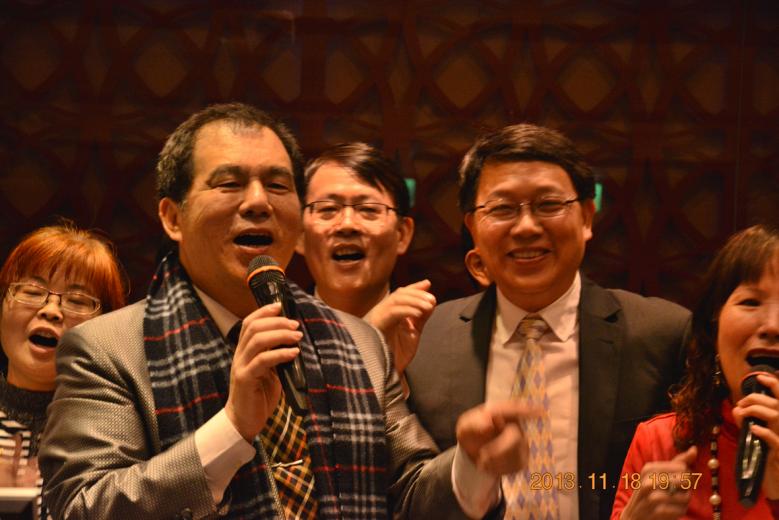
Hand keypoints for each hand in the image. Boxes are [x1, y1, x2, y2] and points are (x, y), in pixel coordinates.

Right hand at [224, 302, 302, 441]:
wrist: (243, 422)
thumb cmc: (259, 396)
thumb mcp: (271, 372)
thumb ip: (277, 357)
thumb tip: (295, 343)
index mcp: (244, 351)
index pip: (249, 323)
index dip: (263, 312)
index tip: (280, 306)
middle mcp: (239, 356)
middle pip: (253, 328)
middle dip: (276, 322)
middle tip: (295, 325)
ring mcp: (240, 367)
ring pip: (257, 341)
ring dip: (279, 335)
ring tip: (297, 336)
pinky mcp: (245, 379)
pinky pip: (262, 361)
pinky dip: (279, 354)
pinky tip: (293, 353)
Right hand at [363, 280, 435, 374]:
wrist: (384, 376)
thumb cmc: (395, 357)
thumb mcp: (411, 334)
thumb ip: (420, 319)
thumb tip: (431, 304)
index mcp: (388, 314)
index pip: (401, 295)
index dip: (414, 288)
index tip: (427, 284)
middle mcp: (381, 313)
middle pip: (399, 294)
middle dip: (417, 293)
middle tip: (432, 299)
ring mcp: (377, 318)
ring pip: (396, 300)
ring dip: (414, 300)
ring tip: (429, 305)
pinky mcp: (375, 325)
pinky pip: (392, 312)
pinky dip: (406, 310)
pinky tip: (418, 313)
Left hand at [455, 400, 540, 475]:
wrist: (473, 451)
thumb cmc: (471, 433)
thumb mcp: (465, 427)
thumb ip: (474, 424)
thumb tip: (489, 424)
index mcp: (502, 412)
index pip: (515, 410)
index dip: (528, 410)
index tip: (541, 412)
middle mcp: (515, 425)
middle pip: (515, 437)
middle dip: (498, 450)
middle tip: (482, 457)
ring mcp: (521, 442)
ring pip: (515, 454)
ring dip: (495, 461)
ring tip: (481, 459)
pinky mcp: (522, 458)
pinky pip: (515, 466)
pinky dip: (499, 469)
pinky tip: (490, 464)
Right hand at [620, 446, 696, 519]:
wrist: (634, 516)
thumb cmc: (650, 492)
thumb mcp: (659, 474)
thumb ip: (678, 462)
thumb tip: (694, 449)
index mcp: (648, 468)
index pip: (682, 467)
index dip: (685, 475)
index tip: (676, 481)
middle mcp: (648, 481)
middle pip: (685, 480)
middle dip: (686, 488)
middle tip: (677, 492)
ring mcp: (651, 497)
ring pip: (685, 496)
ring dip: (685, 502)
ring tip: (676, 503)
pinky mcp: (657, 512)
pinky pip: (681, 510)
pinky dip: (681, 512)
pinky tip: (674, 511)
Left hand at [733, 372, 778, 499]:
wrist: (778, 480)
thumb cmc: (768, 455)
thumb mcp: (758, 435)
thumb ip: (748, 421)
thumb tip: (736, 409)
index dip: (774, 383)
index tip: (759, 377)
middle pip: (774, 403)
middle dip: (754, 399)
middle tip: (741, 403)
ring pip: (774, 415)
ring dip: (754, 410)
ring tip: (743, 413)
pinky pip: (774, 438)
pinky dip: (763, 431)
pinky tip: (754, 429)